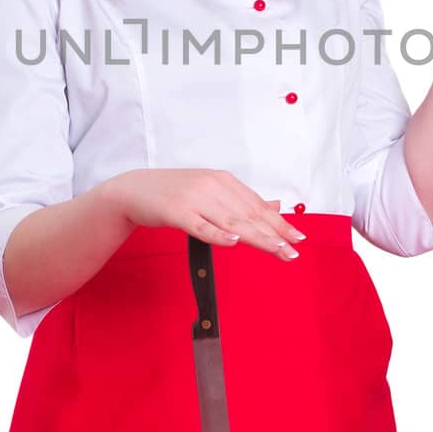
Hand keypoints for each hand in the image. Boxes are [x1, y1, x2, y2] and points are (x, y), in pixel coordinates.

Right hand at [106, 169, 306, 260]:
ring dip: (256, 237)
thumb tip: (275, 206)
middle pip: (248, 214)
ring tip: (277, 250)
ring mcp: (194, 198)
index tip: (298, 238)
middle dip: (274, 234)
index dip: (278, 223)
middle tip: (294, 251)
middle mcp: (212, 186)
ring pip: (231, 221)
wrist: (134, 190)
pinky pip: (200, 226)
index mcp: (223, 180)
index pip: (256, 205)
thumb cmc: (174, 193)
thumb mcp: (211, 191)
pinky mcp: (176, 212)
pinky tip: (234, 242)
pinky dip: (217, 234)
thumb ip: (241, 201)